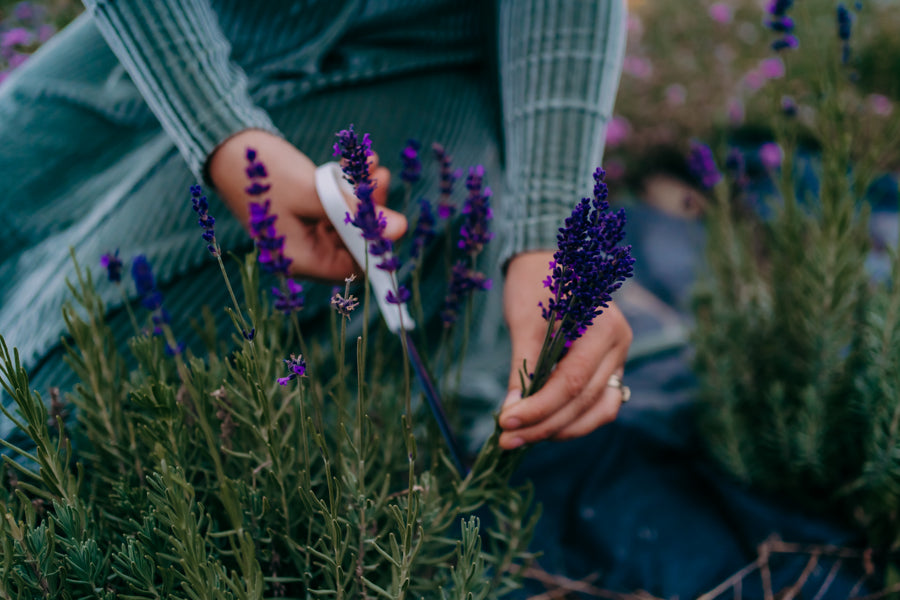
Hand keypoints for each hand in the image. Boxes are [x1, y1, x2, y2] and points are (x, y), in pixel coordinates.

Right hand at [207, 129, 406, 280]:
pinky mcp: (307, 212)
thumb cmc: (260, 171)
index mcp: (299, 259)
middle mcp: (303, 251)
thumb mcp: (312, 190)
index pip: (351, 266)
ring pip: (348, 221)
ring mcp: (305, 232)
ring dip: (363, 194)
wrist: (226, 144)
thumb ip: (356, 212)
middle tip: (381, 179)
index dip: (376, 245)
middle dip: (371, 211)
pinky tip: (360, 162)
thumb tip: (402, 228)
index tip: (394, 219)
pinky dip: (349, 187)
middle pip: (353, 242)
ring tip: (373, 165)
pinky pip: (337, 206)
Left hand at [498, 251, 631, 448]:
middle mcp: (620, 345)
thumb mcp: (524, 321)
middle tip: (506, 440)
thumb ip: (523, 367)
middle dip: (543, 425)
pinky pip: (599, 405)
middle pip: (584, 400)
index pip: (572, 381)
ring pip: (597, 410)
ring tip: (522, 439)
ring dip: (560, 430)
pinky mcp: (610, 369)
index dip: (539, 408)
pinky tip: (544, 428)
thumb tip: (511, 411)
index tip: (505, 422)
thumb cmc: (535, 284)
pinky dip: (574, 421)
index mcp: (603, 326)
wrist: (548, 261)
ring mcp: (619, 358)